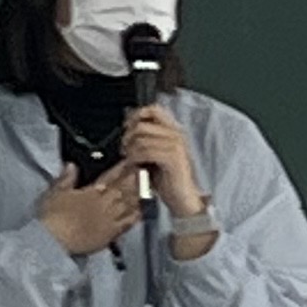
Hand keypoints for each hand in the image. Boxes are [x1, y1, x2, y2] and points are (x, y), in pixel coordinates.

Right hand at [37, 165, 143, 256]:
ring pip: (128, 204)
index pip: (109, 177)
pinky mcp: (110, 234)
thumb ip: (65, 179)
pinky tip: (140, 211)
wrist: (54, 241)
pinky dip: (135, 216)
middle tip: (144, 170)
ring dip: (137, 195)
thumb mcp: (54, 193)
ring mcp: (109, 219)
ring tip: (147, 187)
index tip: (129, 161)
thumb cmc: (51, 216)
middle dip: (134, 179)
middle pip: (123, 189)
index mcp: (91, 192)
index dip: (120, 168)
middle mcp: (104, 204)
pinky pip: (127, 223)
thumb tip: (72, 165)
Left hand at [120, 107, 204, 221]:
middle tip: (125, 150)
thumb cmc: (166, 178)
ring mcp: (176, 145)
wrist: (182, 198)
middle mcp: (176, 134)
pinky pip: (145, 151)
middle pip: (142, 124)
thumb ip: (144, 139)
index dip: (135, 115)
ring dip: (130, 151)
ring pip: (141, 138)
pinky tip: (137, 167)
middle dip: (128, 137)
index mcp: (173, 130)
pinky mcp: (172, 158)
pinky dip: (136, 159)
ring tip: (131, 161)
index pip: (153, 109)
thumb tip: (127, 126)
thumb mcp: (153, 154)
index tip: (126, 128)